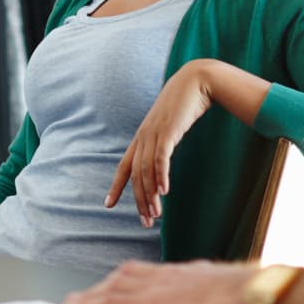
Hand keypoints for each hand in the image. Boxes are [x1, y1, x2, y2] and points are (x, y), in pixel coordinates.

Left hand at [63, 259, 258, 303]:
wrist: (253, 294)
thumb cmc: (256, 297)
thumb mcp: (238, 296)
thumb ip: (228, 301)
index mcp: (190, 273)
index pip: (153, 273)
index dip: (134, 280)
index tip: (121, 286)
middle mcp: (167, 275)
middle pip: (127, 276)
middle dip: (107, 287)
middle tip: (89, 298)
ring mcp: (154, 288)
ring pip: (112, 288)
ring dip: (91, 297)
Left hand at [109, 60, 218, 226]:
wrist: (196, 81)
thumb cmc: (184, 105)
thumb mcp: (170, 127)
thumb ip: (164, 142)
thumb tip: (164, 158)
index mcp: (141, 138)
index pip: (124, 167)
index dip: (116, 187)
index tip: (108, 205)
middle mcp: (143, 137)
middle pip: (136, 176)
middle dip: (140, 200)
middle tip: (146, 222)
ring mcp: (155, 134)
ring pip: (147, 171)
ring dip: (151, 194)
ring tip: (156, 214)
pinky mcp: (168, 131)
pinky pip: (161, 157)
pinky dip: (161, 175)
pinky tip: (165, 191)